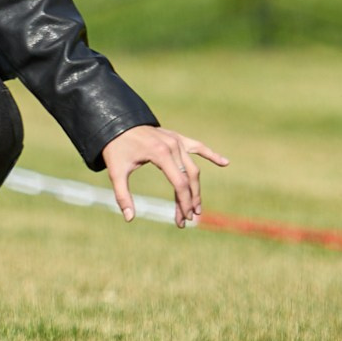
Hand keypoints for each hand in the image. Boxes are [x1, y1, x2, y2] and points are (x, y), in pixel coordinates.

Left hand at [100, 125, 228, 228]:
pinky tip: (225, 163)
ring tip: (197, 207)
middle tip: (188, 219)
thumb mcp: (116, 172)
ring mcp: (177, 141)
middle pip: (188, 178)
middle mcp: (173, 146)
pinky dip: (211, 154)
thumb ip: (122, 195)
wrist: (116, 121)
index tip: (184, 218)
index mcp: (160, 154)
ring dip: (196, 188)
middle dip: (190, 200)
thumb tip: (129, 218)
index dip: (184, 203)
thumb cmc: (116, 147)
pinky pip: (198, 147)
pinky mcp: (177, 138)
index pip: (180, 184)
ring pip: (193, 168)